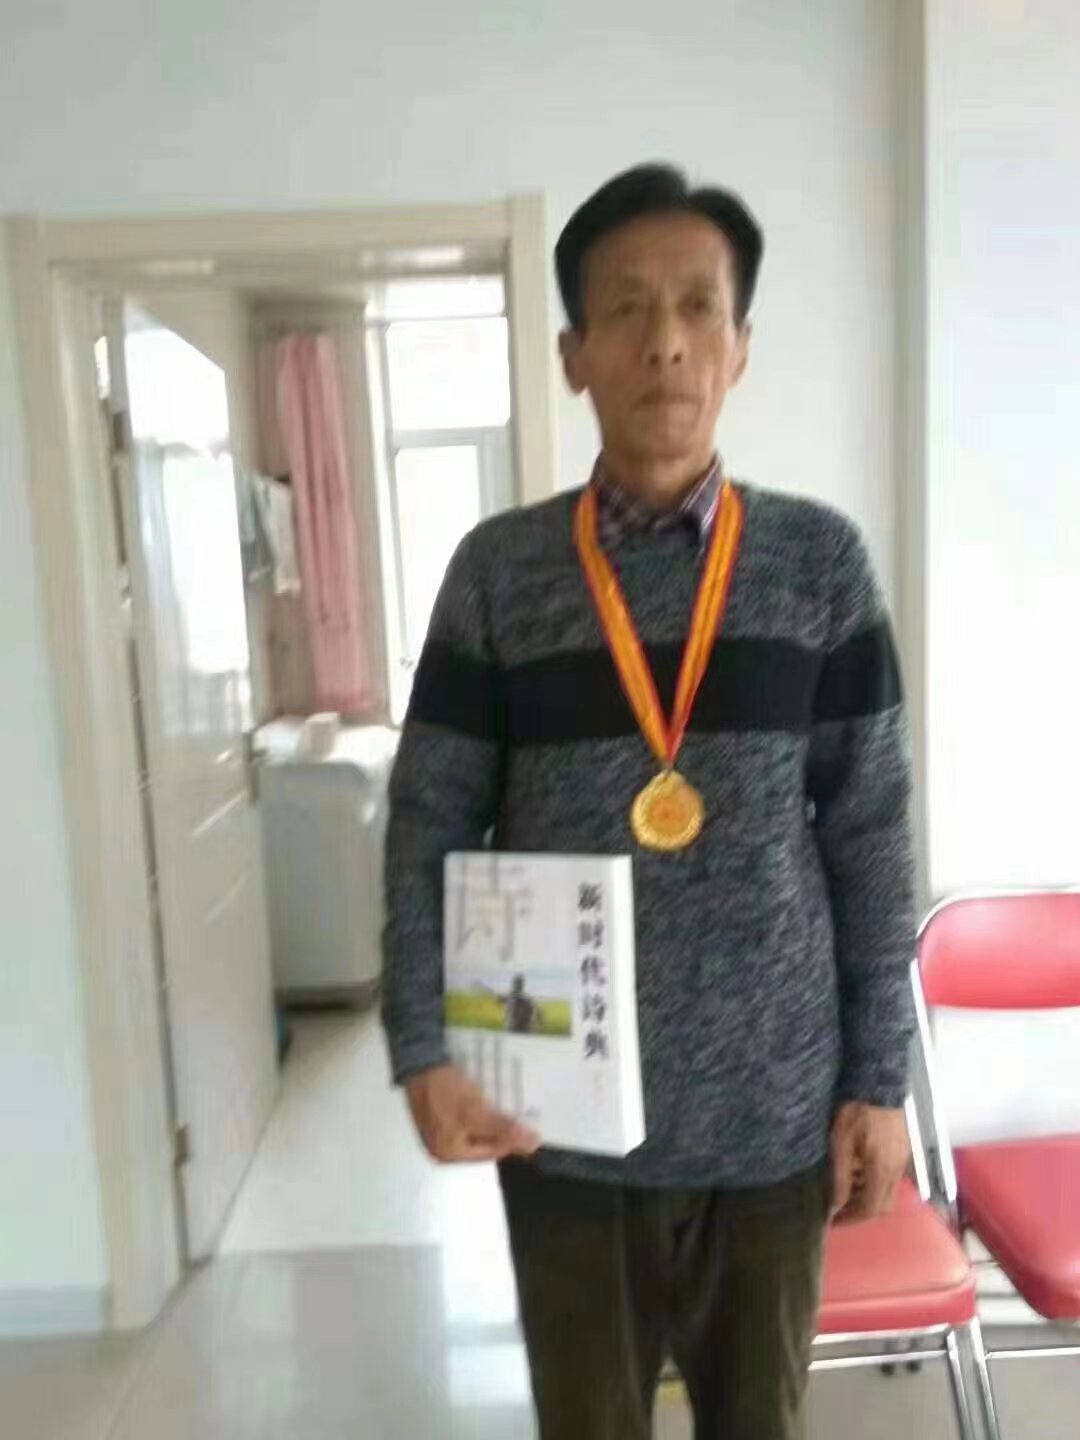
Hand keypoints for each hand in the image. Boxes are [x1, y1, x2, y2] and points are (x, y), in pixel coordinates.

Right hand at [405, 1064, 540, 1163]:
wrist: (419, 1061)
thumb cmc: (446, 1091)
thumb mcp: (478, 1112)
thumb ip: (505, 1130)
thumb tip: (532, 1145)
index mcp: (449, 1154)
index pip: (490, 1153)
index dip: (510, 1138)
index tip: (526, 1123)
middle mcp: (441, 1147)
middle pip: (481, 1141)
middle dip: (499, 1127)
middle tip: (517, 1111)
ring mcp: (437, 1129)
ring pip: (473, 1127)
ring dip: (490, 1116)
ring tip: (504, 1102)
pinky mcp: (436, 1112)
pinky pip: (464, 1116)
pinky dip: (477, 1108)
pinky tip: (485, 1095)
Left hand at [829, 1101, 909, 1224]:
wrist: (879, 1084)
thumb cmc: (856, 1111)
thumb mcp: (841, 1142)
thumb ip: (840, 1175)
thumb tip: (837, 1204)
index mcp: (882, 1170)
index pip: (871, 1209)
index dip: (852, 1219)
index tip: (834, 1221)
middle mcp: (897, 1170)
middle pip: (883, 1205)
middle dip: (861, 1211)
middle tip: (839, 1208)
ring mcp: (903, 1160)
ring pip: (888, 1191)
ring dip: (868, 1196)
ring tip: (845, 1188)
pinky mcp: (903, 1150)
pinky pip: (891, 1177)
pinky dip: (875, 1182)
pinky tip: (858, 1170)